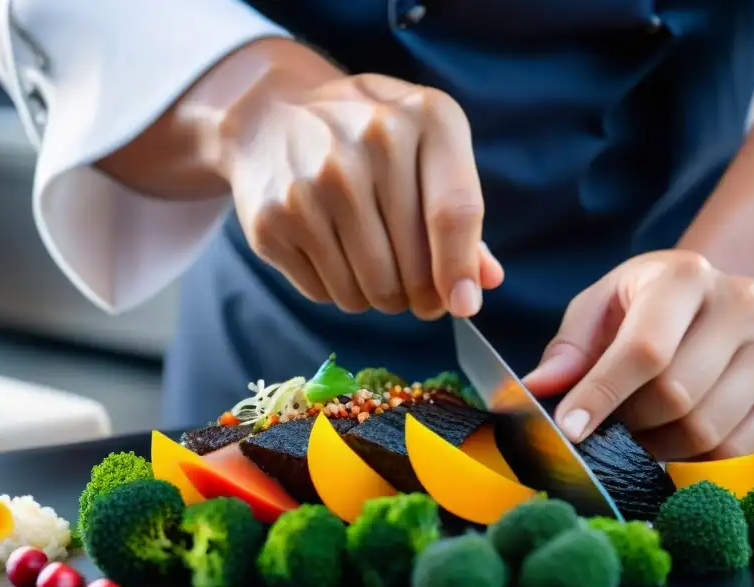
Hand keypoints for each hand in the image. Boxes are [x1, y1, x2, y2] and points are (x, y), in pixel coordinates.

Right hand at [221, 65, 503, 318]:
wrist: (271, 113)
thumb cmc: (369, 137)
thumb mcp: (425, 147)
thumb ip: (458, 209)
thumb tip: (482, 282)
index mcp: (426, 118)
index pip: (454, 213)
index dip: (460, 270)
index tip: (462, 305)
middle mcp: (369, 144)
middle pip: (412, 266)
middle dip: (421, 296)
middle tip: (417, 293)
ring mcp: (315, 183)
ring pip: (369, 290)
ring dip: (380, 298)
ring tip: (374, 270)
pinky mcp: (274, 220)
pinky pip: (325, 292)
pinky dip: (338, 291)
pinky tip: (334, 256)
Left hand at [523, 250, 753, 460]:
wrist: (729, 305)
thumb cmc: (650, 310)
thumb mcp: (605, 309)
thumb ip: (570, 348)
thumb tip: (539, 388)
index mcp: (686, 276)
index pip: (644, 349)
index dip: (601, 395)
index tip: (570, 430)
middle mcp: (743, 303)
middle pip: (675, 396)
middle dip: (631, 426)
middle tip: (612, 432)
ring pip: (708, 430)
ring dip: (661, 448)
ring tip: (645, 436)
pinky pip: (742, 450)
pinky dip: (700, 461)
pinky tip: (683, 443)